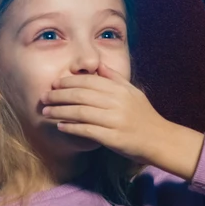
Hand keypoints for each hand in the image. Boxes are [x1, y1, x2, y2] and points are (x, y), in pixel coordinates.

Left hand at [41, 65, 204, 179]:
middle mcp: (117, 103)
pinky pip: (87, 130)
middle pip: (80, 96)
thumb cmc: (145, 117)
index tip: (55, 83)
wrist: (161, 140)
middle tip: (44, 97)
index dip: (69, 82)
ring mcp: (115, 120)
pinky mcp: (113, 138)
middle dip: (59, 95)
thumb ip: (115, 78)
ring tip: (46, 112)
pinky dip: (71, 127)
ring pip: (80, 112)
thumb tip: (98, 65)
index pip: (88, 82)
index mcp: (120, 90)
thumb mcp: (133, 93)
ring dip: (60, 111)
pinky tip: (60, 126)